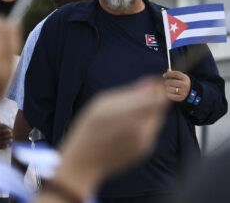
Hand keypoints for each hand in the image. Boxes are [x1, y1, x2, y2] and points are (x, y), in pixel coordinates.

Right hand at [0, 117, 12, 148]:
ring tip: (11, 140)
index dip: (5, 131)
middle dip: (7, 136)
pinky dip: (3, 146)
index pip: (0, 131)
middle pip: (1, 137)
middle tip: (12, 135)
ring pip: (0, 142)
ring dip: (7, 141)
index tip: (10, 130)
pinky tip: (7, 145)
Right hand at [52, 77, 168, 198]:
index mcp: (132, 115)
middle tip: (134, 98)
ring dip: (147, 113)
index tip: (154, 84)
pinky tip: (123, 130)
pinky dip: (142, 126)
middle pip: (160, 108)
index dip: (160, 89)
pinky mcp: (145, 151)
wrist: (85, 160)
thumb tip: (150, 83)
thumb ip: (129, 94)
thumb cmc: (89, 128)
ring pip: (156, 120)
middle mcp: (143, 130)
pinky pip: (150, 132)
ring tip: (124, 116)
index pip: (160, 98)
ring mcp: (146, 142)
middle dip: (152, 100)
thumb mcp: (102, 104)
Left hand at [163, 70, 190, 101]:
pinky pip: (170, 95)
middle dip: (167, 82)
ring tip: (168, 88)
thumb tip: (168, 70)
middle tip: (166, 83)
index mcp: (185, 78)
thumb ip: (173, 74)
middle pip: (171, 81)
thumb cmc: (181, 83)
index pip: (176, 74)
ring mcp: (184, 91)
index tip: (164, 75)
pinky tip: (169, 92)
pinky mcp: (181, 97)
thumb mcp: (179, 77)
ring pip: (170, 88)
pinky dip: (168, 94)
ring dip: (167, 88)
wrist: (188, 92)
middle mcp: (185, 85)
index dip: (168, 74)